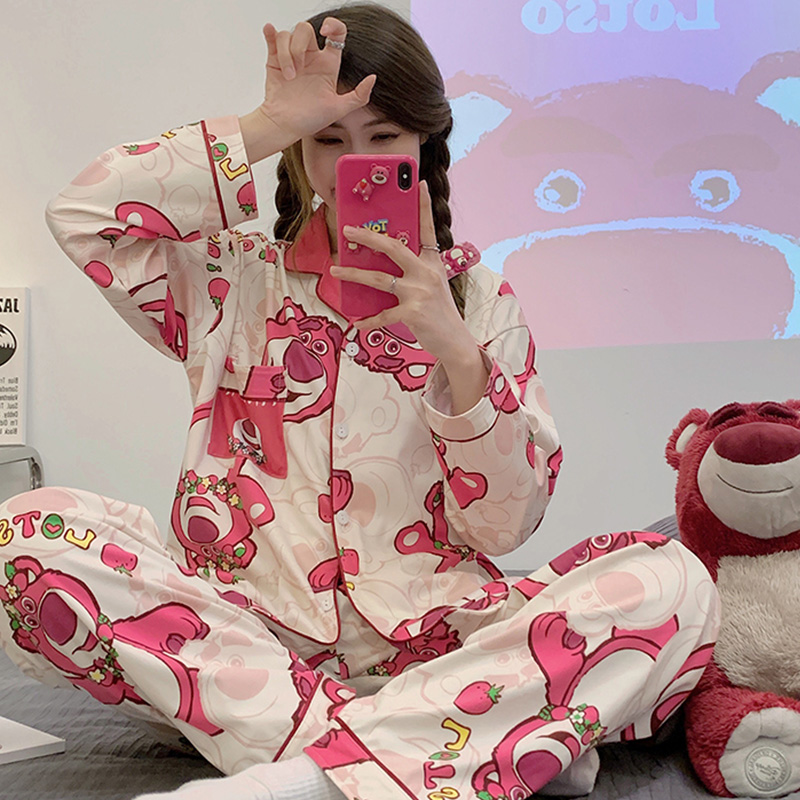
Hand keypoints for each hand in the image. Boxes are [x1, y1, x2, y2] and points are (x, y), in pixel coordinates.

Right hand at [253, 17, 375, 152]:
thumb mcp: (338, 110)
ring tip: (288, 76)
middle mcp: (310, 57)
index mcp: (327, 64)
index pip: (335, 34)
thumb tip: (372, 78)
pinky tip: (269, 31)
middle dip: (300, 46)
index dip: (333, 25)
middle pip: (305, 29)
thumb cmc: (309, 120)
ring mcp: (292, 57)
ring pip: (288, 35)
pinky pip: (272, 37)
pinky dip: (270, 32)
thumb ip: (359, 96)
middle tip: (299, 70)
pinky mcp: (275, 60)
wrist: (285, 126)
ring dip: (287, 53)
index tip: (325, 32)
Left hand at [330, 182, 482, 371]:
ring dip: (353, 274)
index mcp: (433, 262)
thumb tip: (382, 264)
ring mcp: (419, 292)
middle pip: (393, 247)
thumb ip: (414, 271)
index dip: (424, 205)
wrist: (455, 341)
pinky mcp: (412, 313)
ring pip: (378, 279)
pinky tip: (357, 322)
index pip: (428, 228)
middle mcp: (427, 273)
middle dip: (367, 237)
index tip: (418, 183)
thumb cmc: (439, 312)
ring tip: (335, 269)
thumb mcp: (432, 285)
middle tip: (347, 230)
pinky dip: (368, 320)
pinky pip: (382, 314)